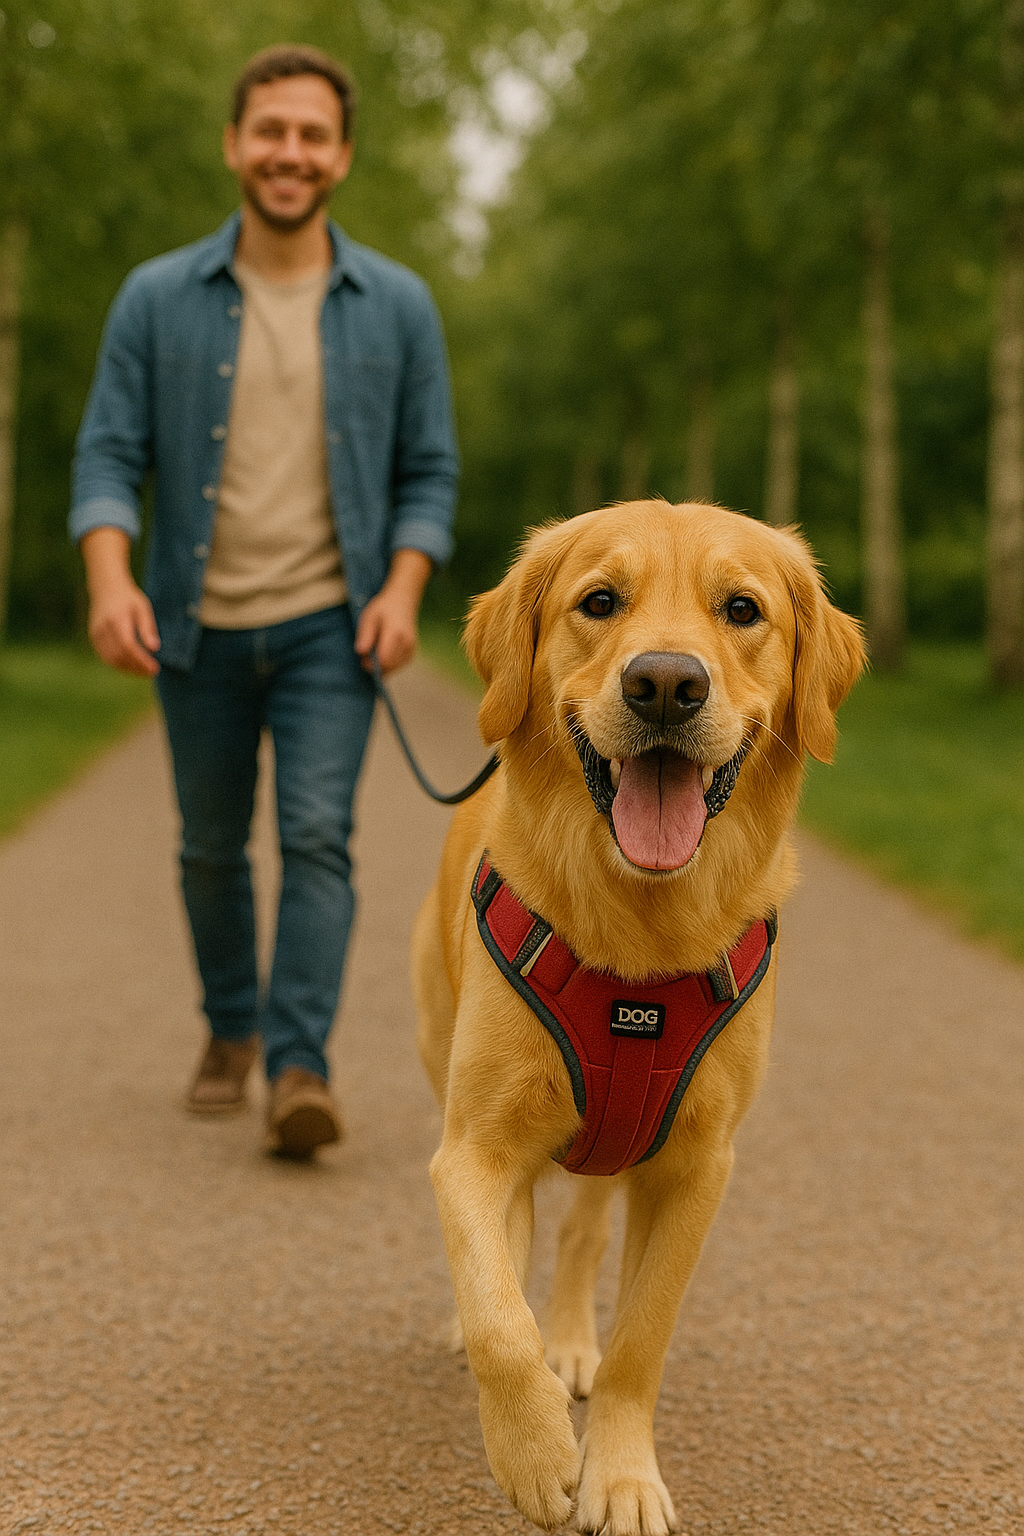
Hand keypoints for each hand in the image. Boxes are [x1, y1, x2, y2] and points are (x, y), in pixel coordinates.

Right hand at [80, 527, 160, 676]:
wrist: (106, 588)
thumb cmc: (128, 598)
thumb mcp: (143, 608)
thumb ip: (148, 628)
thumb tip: (154, 649)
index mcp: (117, 619)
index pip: (128, 645)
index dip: (141, 660)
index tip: (154, 668)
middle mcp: (103, 628)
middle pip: (119, 655)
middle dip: (136, 667)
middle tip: (152, 672)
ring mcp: (96, 634)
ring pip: (111, 659)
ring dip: (128, 669)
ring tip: (144, 672)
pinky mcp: (94, 638)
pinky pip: (105, 657)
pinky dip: (119, 665)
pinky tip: (132, 667)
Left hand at [354, 548, 431, 675]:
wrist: (403, 601)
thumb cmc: (383, 608)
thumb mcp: (369, 616)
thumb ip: (366, 634)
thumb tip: (361, 652)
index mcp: (395, 632)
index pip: (384, 659)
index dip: (371, 664)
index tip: (362, 658)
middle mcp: (406, 642)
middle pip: (389, 666)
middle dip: (375, 666)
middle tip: (367, 655)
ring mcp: (411, 647)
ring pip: (394, 668)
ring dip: (382, 666)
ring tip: (376, 651)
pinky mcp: (412, 651)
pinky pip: (399, 665)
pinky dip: (390, 664)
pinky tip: (384, 653)